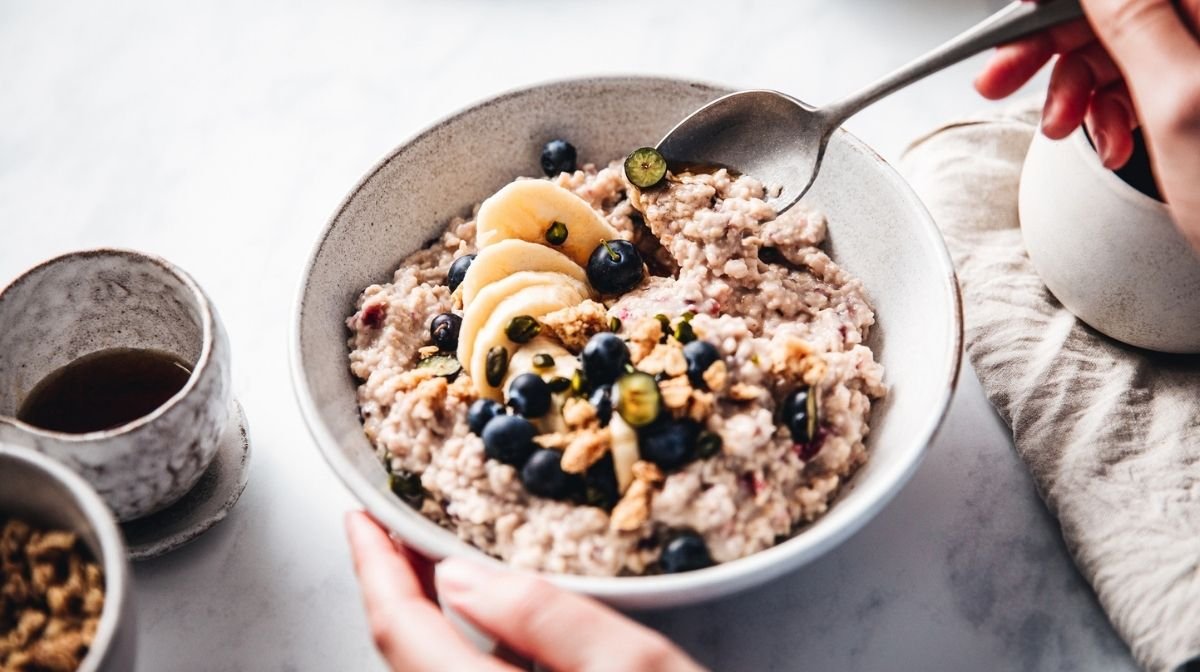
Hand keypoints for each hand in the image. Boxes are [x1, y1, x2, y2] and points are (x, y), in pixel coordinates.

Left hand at [345, 511, 704, 671]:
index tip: (362, 517)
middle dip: (394, 583)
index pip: (401, 629)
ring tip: (431, 559)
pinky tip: (486, 619)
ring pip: (430, 671)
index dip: (374, 567)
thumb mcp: (631, 666)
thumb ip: (543, 617)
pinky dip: (460, 645)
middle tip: (393, 526)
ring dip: (424, 615)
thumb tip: (459, 576)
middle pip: (406, 653)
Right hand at [974, 0, 1199, 250]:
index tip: (1011, 26)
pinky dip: (1111, 110)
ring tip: (1064, 132)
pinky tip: (1111, 142)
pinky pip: (1142, 79)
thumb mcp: (1180, 103)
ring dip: (1079, 88)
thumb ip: (1133, 19)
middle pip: (1116, 8)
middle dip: (1054, 44)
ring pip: (1122, 43)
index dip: (1056, 3)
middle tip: (999, 79)